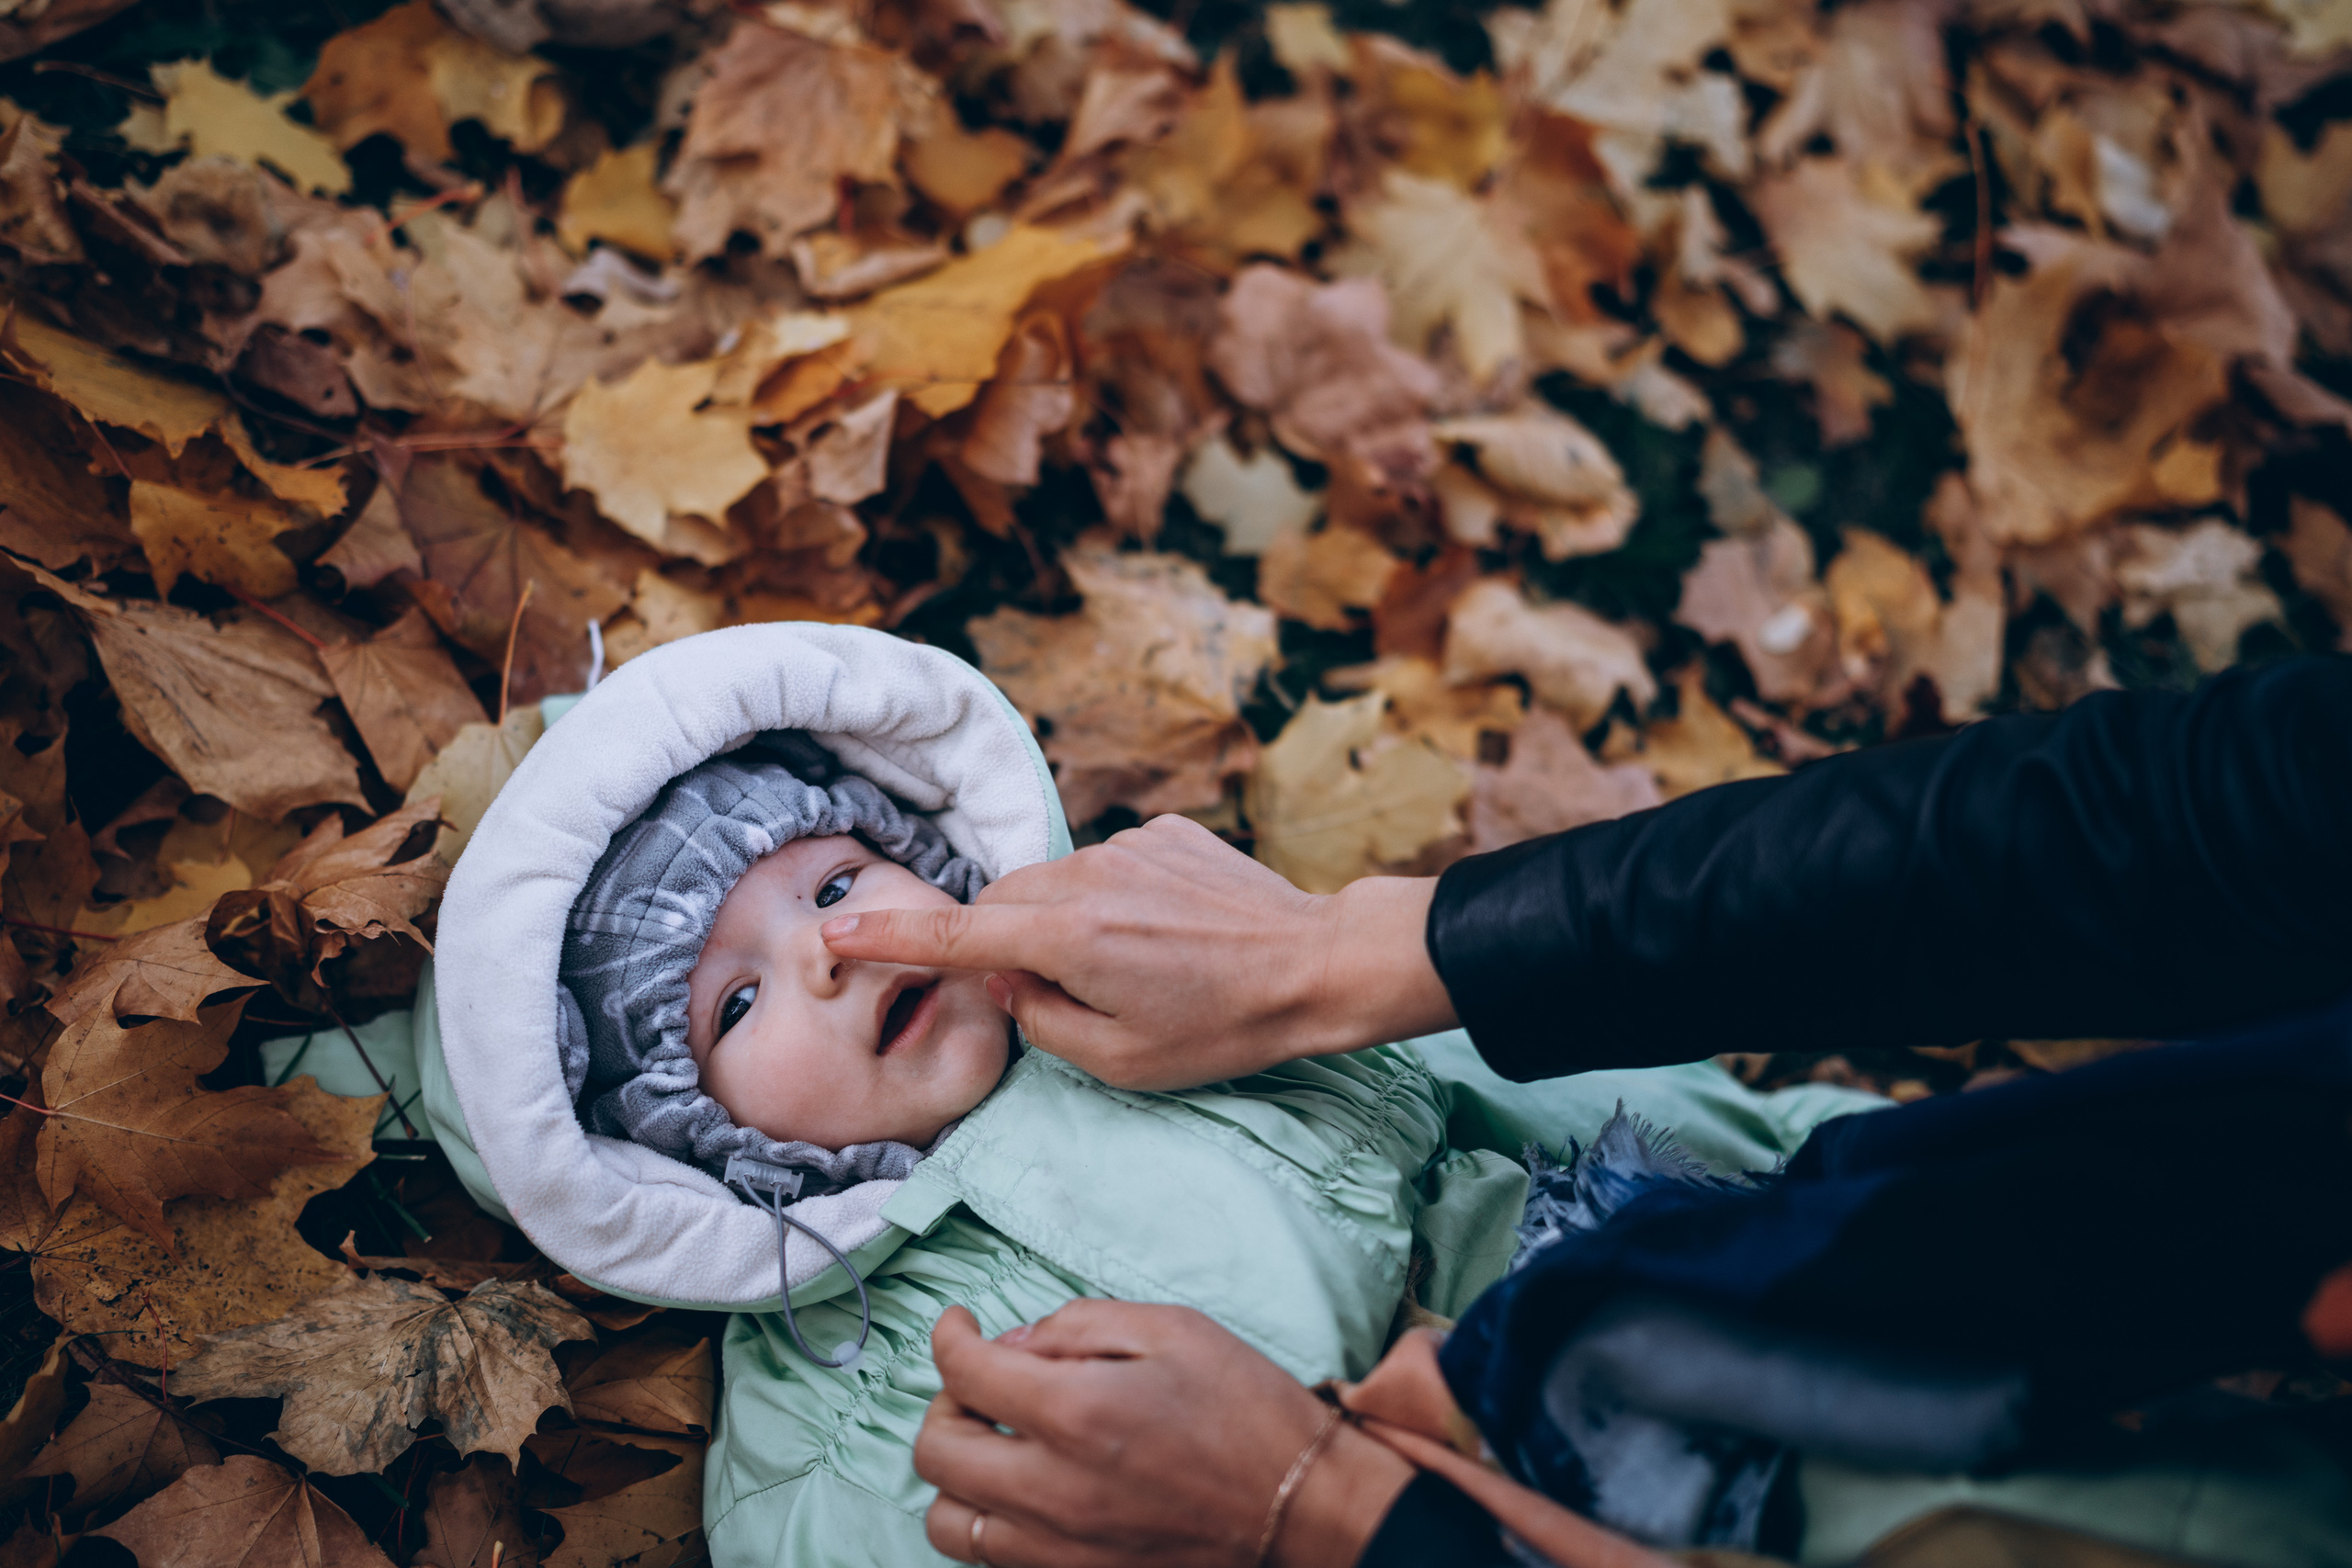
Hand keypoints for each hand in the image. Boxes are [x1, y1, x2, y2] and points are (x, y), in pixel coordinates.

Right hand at [822, 815, 1456, 1090]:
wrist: (1316, 964)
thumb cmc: (1222, 1027)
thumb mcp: (1121, 1061)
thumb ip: (1041, 1021)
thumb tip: (1006, 980)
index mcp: (1067, 938)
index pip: (955, 935)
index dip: (891, 936)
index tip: (837, 930)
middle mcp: (1086, 876)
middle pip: (1002, 901)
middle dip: (1002, 941)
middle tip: (1052, 993)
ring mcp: (1128, 845)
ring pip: (1054, 882)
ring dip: (1061, 921)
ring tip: (1131, 968)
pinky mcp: (1165, 831)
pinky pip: (1107, 864)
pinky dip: (1110, 898)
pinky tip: (1165, 935)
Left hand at [916, 1301, 1415, 1567]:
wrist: (1304, 1505)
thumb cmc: (1248, 1411)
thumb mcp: (1171, 1329)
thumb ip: (1078, 1324)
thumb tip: (1015, 1345)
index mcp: (1078, 1413)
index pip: (965, 1373)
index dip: (949, 1338)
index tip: (959, 1328)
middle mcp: (1056, 1490)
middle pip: (937, 1454)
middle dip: (944, 1405)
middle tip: (979, 1385)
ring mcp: (1063, 1547)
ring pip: (949, 1522)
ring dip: (957, 1474)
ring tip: (996, 1444)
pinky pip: (995, 1559)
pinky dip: (990, 1520)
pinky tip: (1027, 1486)